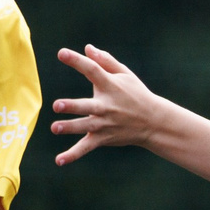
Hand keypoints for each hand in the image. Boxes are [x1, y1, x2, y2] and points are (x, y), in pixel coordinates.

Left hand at [51, 45, 173, 165]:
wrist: (154, 122)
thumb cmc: (136, 94)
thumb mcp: (125, 74)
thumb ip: (105, 61)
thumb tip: (87, 48)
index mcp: (110, 86)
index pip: (92, 71)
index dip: (77, 61)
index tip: (61, 53)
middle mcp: (106, 106)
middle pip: (87, 106)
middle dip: (73, 106)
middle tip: (57, 105)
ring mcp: (104, 124)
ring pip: (85, 127)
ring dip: (70, 127)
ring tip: (55, 128)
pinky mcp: (103, 138)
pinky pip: (86, 147)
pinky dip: (73, 155)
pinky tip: (59, 160)